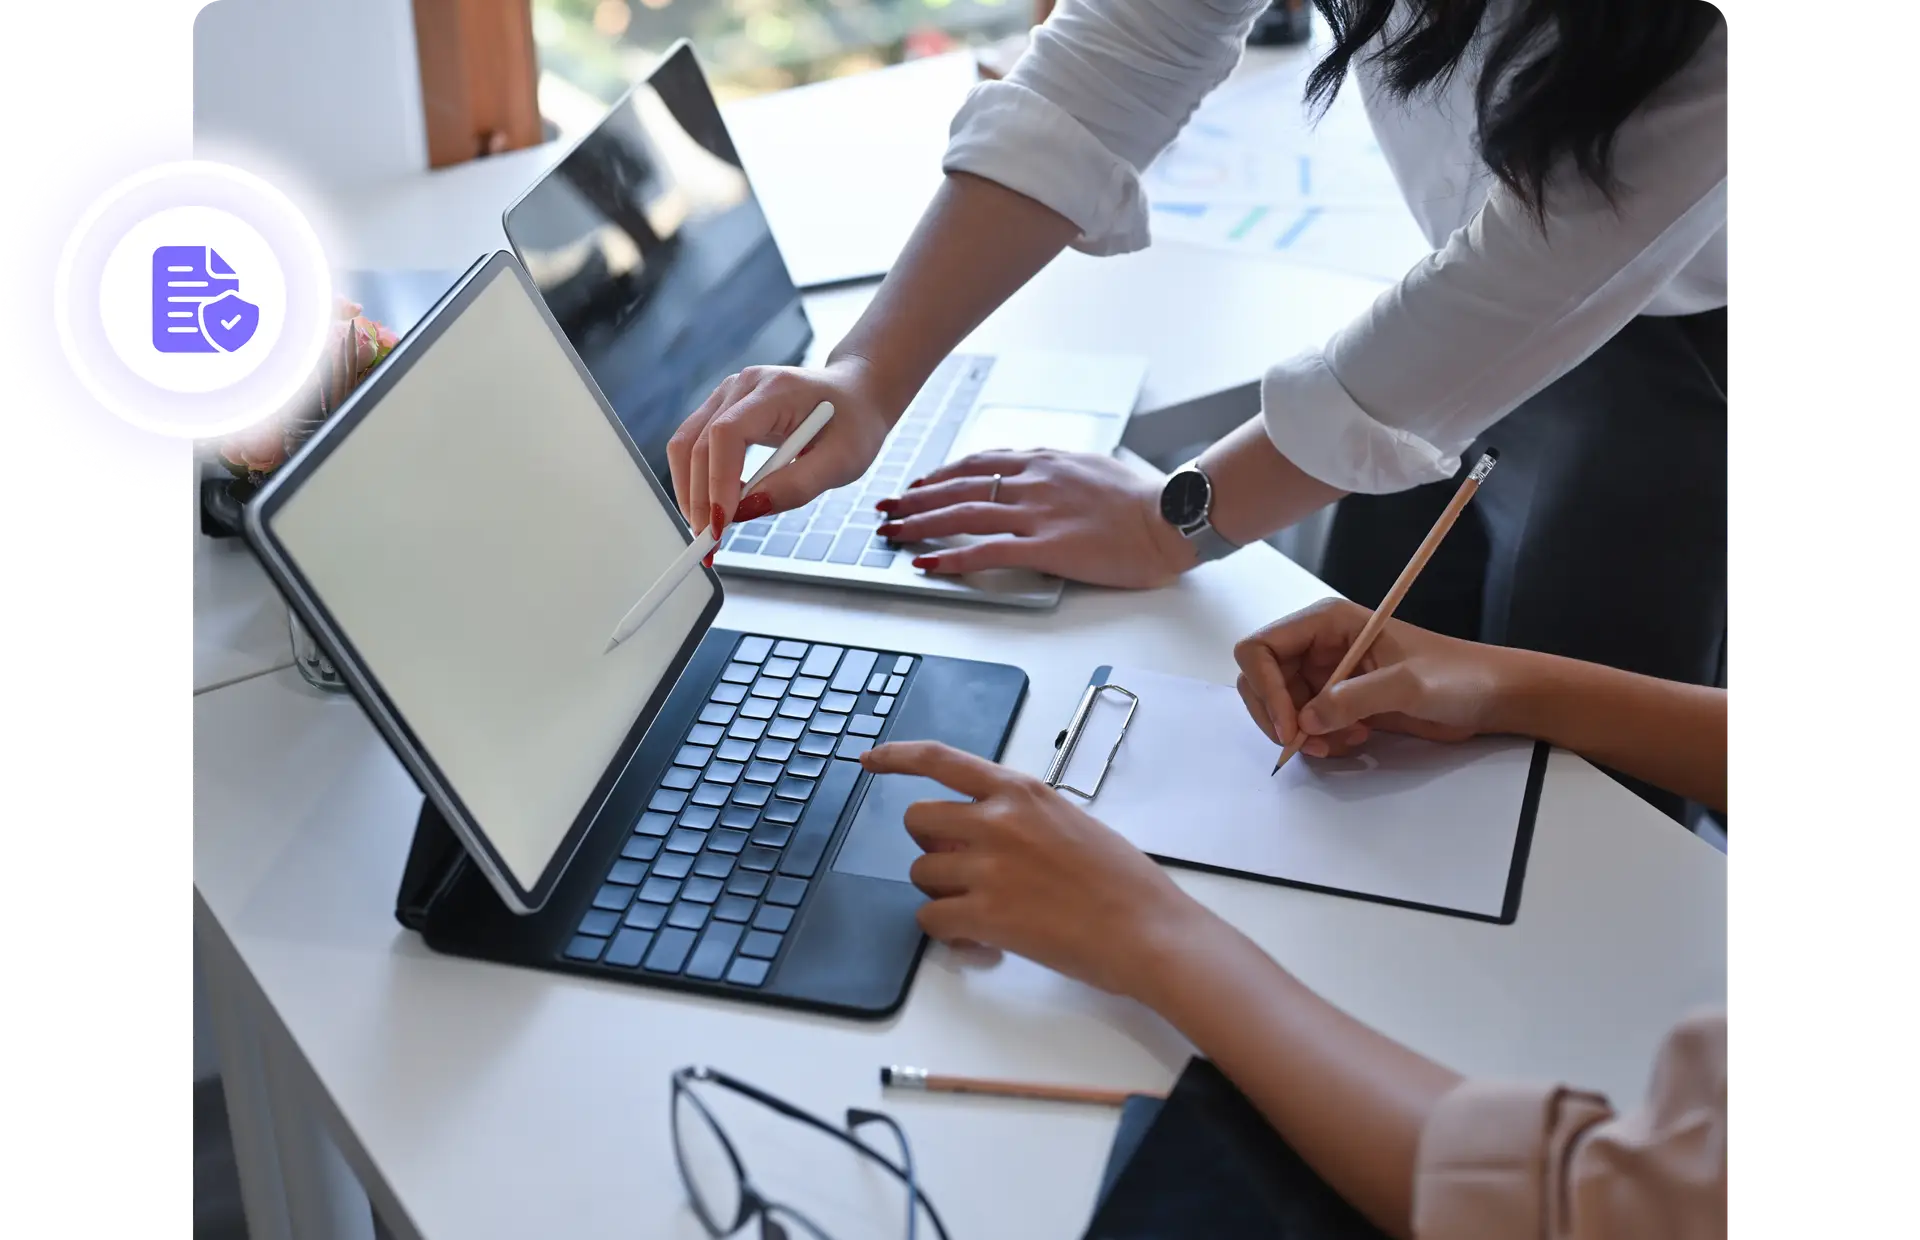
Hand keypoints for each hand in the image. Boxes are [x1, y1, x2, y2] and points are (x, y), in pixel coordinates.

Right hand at [666, 357, 895, 538]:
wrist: (856, 394)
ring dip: (691, 492)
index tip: (720, 525)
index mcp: (777, 389)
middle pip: (697, 443)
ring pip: (685, 445)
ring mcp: (728, 395)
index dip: (717, 482)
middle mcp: (743, 386)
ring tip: (709, 531)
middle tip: (709, 545)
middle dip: (698, 499)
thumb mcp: (842, 462)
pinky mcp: (722, 410)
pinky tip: (716, 507)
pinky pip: (694, 446)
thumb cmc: (854, 424)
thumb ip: (797, 486)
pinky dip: (698, 481)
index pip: (727, 434)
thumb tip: (747, 510)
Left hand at [859, 741, 1205, 998]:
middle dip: (932, 844)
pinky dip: (949, 932)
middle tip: (962, 869)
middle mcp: (997, 821)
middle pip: (918, 820)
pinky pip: (931, 919)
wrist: (1148, 929)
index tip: (870, 761)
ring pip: (922, 874)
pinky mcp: (986, 915)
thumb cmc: (1123, 881)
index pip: (941, 759)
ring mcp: (988, 868)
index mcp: (1021, 791)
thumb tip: (975, 834)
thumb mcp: (1069, 822)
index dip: (897, 757)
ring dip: (943, 893)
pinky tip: (982, 939)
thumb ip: (1019, 818)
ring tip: (986, 910)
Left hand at [874, 450, 1195, 587]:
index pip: (978, 463)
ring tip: (892, 533)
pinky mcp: (1045, 547)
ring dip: (920, 523)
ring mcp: (1036, 514)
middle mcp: (1033, 482)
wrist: (1169, 517)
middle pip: (959, 486)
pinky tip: (927, 562)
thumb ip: (1058, 471)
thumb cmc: (1141, 499)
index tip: (919, 485)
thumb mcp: (1093, 467)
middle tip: (888, 508)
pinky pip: (986, 551)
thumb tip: (1040, 475)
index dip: (941, 475)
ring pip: (963, 514)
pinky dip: (951, 556)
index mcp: (1044, 461)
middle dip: (916, 498)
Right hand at [1233, 598, 1517, 757]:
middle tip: (1306, 745)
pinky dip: (1319, 741)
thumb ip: (1353, 699)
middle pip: (1260, 680)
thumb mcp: (1408, 684)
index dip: (1264, 688)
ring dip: (1300, 734)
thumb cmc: (1456, 675)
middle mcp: (1318, 645)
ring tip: (1339, 744)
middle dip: (1277, 716)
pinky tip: (1354, 741)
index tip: (1290, 726)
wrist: (1489, 697)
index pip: (1261, 648)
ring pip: (1281, 707)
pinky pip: (1306, 725)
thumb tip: (1304, 722)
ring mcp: (1327, 675)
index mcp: (1327, 622)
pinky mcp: (1340, 702)